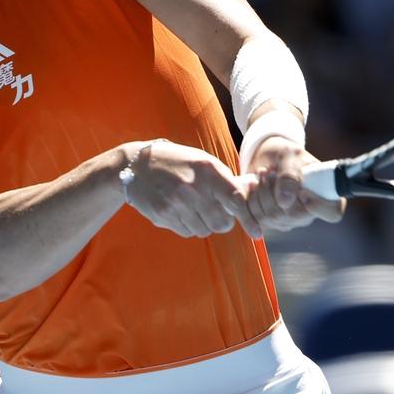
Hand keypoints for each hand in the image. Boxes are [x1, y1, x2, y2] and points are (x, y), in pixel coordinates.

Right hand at [123, 142, 262, 238]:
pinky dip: (188, 226)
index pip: (235, 199)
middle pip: (221, 223)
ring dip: (204, 224)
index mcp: (207, 169)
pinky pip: (187, 232)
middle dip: (223, 222)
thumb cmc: (177, 162)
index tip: (256, 232)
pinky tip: (180, 211)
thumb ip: (225, 178)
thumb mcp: (202, 161)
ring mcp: (176, 202)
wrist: (137, 166)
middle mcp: (193, 187)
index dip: (248, 218)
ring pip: (204, 230)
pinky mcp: (163, 215)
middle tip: (216, 214)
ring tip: (193, 208)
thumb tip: (254, 190)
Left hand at [244, 135, 344, 231]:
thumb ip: (290, 177)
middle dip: (274, 191)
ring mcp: (292, 221)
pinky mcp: (274, 223)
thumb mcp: (291, 157)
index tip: (303, 192)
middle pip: (293, 216)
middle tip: (268, 172)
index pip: (332, 212)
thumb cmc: (288, 156)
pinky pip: (257, 220)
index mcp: (326, 195)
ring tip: (261, 175)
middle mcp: (311, 213)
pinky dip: (251, 200)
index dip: (319, 206)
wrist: (270, 160)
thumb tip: (285, 202)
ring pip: (271, 217)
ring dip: (260, 193)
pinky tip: (254, 186)